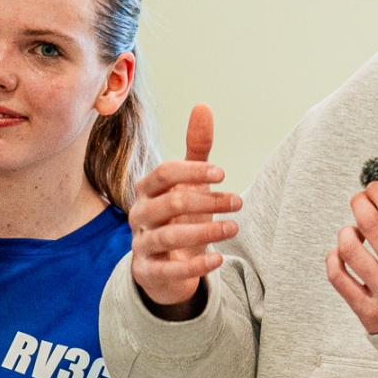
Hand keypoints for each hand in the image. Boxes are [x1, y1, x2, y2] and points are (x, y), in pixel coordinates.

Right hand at [127, 105, 242, 313]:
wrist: (165, 265)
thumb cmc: (178, 216)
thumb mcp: (188, 183)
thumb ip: (196, 149)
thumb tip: (203, 106)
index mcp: (147, 189)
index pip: (164, 173)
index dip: (192, 172)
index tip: (223, 174)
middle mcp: (139, 215)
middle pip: (168, 203)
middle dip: (207, 201)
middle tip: (238, 202)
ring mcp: (141, 244)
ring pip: (168, 237)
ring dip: (206, 230)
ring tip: (234, 227)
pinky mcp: (147, 272)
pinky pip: (167, 271)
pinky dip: (195, 266)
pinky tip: (219, 260)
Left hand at [325, 182, 377, 333]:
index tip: (376, 186)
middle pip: (369, 224)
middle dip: (360, 202)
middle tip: (361, 200)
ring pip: (349, 249)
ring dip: (346, 231)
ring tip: (354, 230)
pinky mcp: (369, 315)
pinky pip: (338, 278)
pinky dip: (334, 257)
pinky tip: (342, 252)